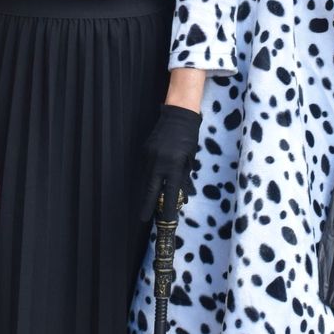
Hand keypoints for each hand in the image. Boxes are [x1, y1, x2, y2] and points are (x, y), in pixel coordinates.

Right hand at [137, 105, 200, 221]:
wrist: (178, 115)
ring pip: (147, 179)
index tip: (166, 218)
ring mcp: (150, 156)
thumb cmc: (189, 137)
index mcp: (174, 164)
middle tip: (143, 218)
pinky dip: (149, 177)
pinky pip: (146, 169)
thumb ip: (183, 176)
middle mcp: (159, 162)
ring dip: (148, 191)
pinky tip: (151, 183)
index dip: (168, 206)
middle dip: (147, 204)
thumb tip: (181, 193)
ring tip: (148, 204)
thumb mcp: (190, 158)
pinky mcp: (145, 151)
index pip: (170, 191)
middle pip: (151, 189)